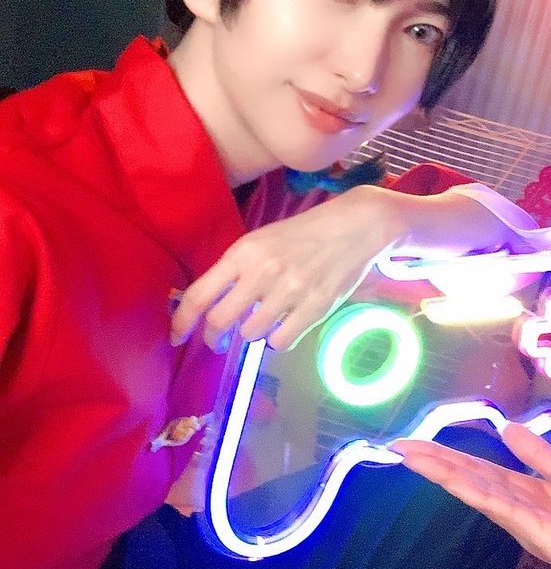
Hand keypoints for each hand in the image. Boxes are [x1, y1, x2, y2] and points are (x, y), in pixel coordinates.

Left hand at [171, 185, 393, 351]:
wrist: (355, 226)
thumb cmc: (303, 233)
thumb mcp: (262, 241)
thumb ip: (236, 271)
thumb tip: (209, 306)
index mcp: (244, 253)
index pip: (199, 295)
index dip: (182, 322)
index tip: (177, 337)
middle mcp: (263, 272)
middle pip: (220, 321)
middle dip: (214, 338)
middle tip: (218, 341)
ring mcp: (290, 291)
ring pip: (251, 333)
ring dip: (252, 333)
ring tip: (264, 322)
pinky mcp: (316, 306)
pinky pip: (281, 341)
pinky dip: (278, 340)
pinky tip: (285, 327)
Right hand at [393, 423, 550, 568]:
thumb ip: (539, 454)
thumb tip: (507, 426)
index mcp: (523, 489)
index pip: (479, 469)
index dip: (449, 455)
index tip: (418, 442)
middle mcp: (514, 504)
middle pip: (469, 478)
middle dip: (435, 462)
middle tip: (399, 446)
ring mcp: (520, 519)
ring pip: (477, 490)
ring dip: (446, 474)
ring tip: (414, 457)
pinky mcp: (534, 531)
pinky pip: (502, 508)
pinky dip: (479, 493)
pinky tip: (457, 481)